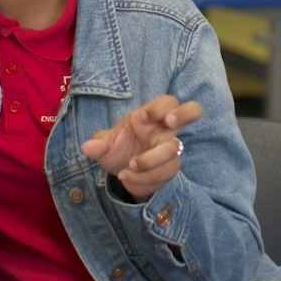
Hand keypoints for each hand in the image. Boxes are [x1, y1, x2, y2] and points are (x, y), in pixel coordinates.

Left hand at [81, 94, 201, 202]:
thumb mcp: (105, 145)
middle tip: (169, 123)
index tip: (143, 117)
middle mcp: (165, 130)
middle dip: (185, 113)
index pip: (167, 101)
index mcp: (150, 116)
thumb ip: (99, 144)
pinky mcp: (169, 168)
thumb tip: (87, 147)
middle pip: (193, 110)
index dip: (160, 107)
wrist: (123, 173)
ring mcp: (170, 149)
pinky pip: (165, 173)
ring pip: (176, 150)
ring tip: (130, 167)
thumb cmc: (119, 149)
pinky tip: (129, 178)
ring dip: (151, 161)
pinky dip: (145, 178)